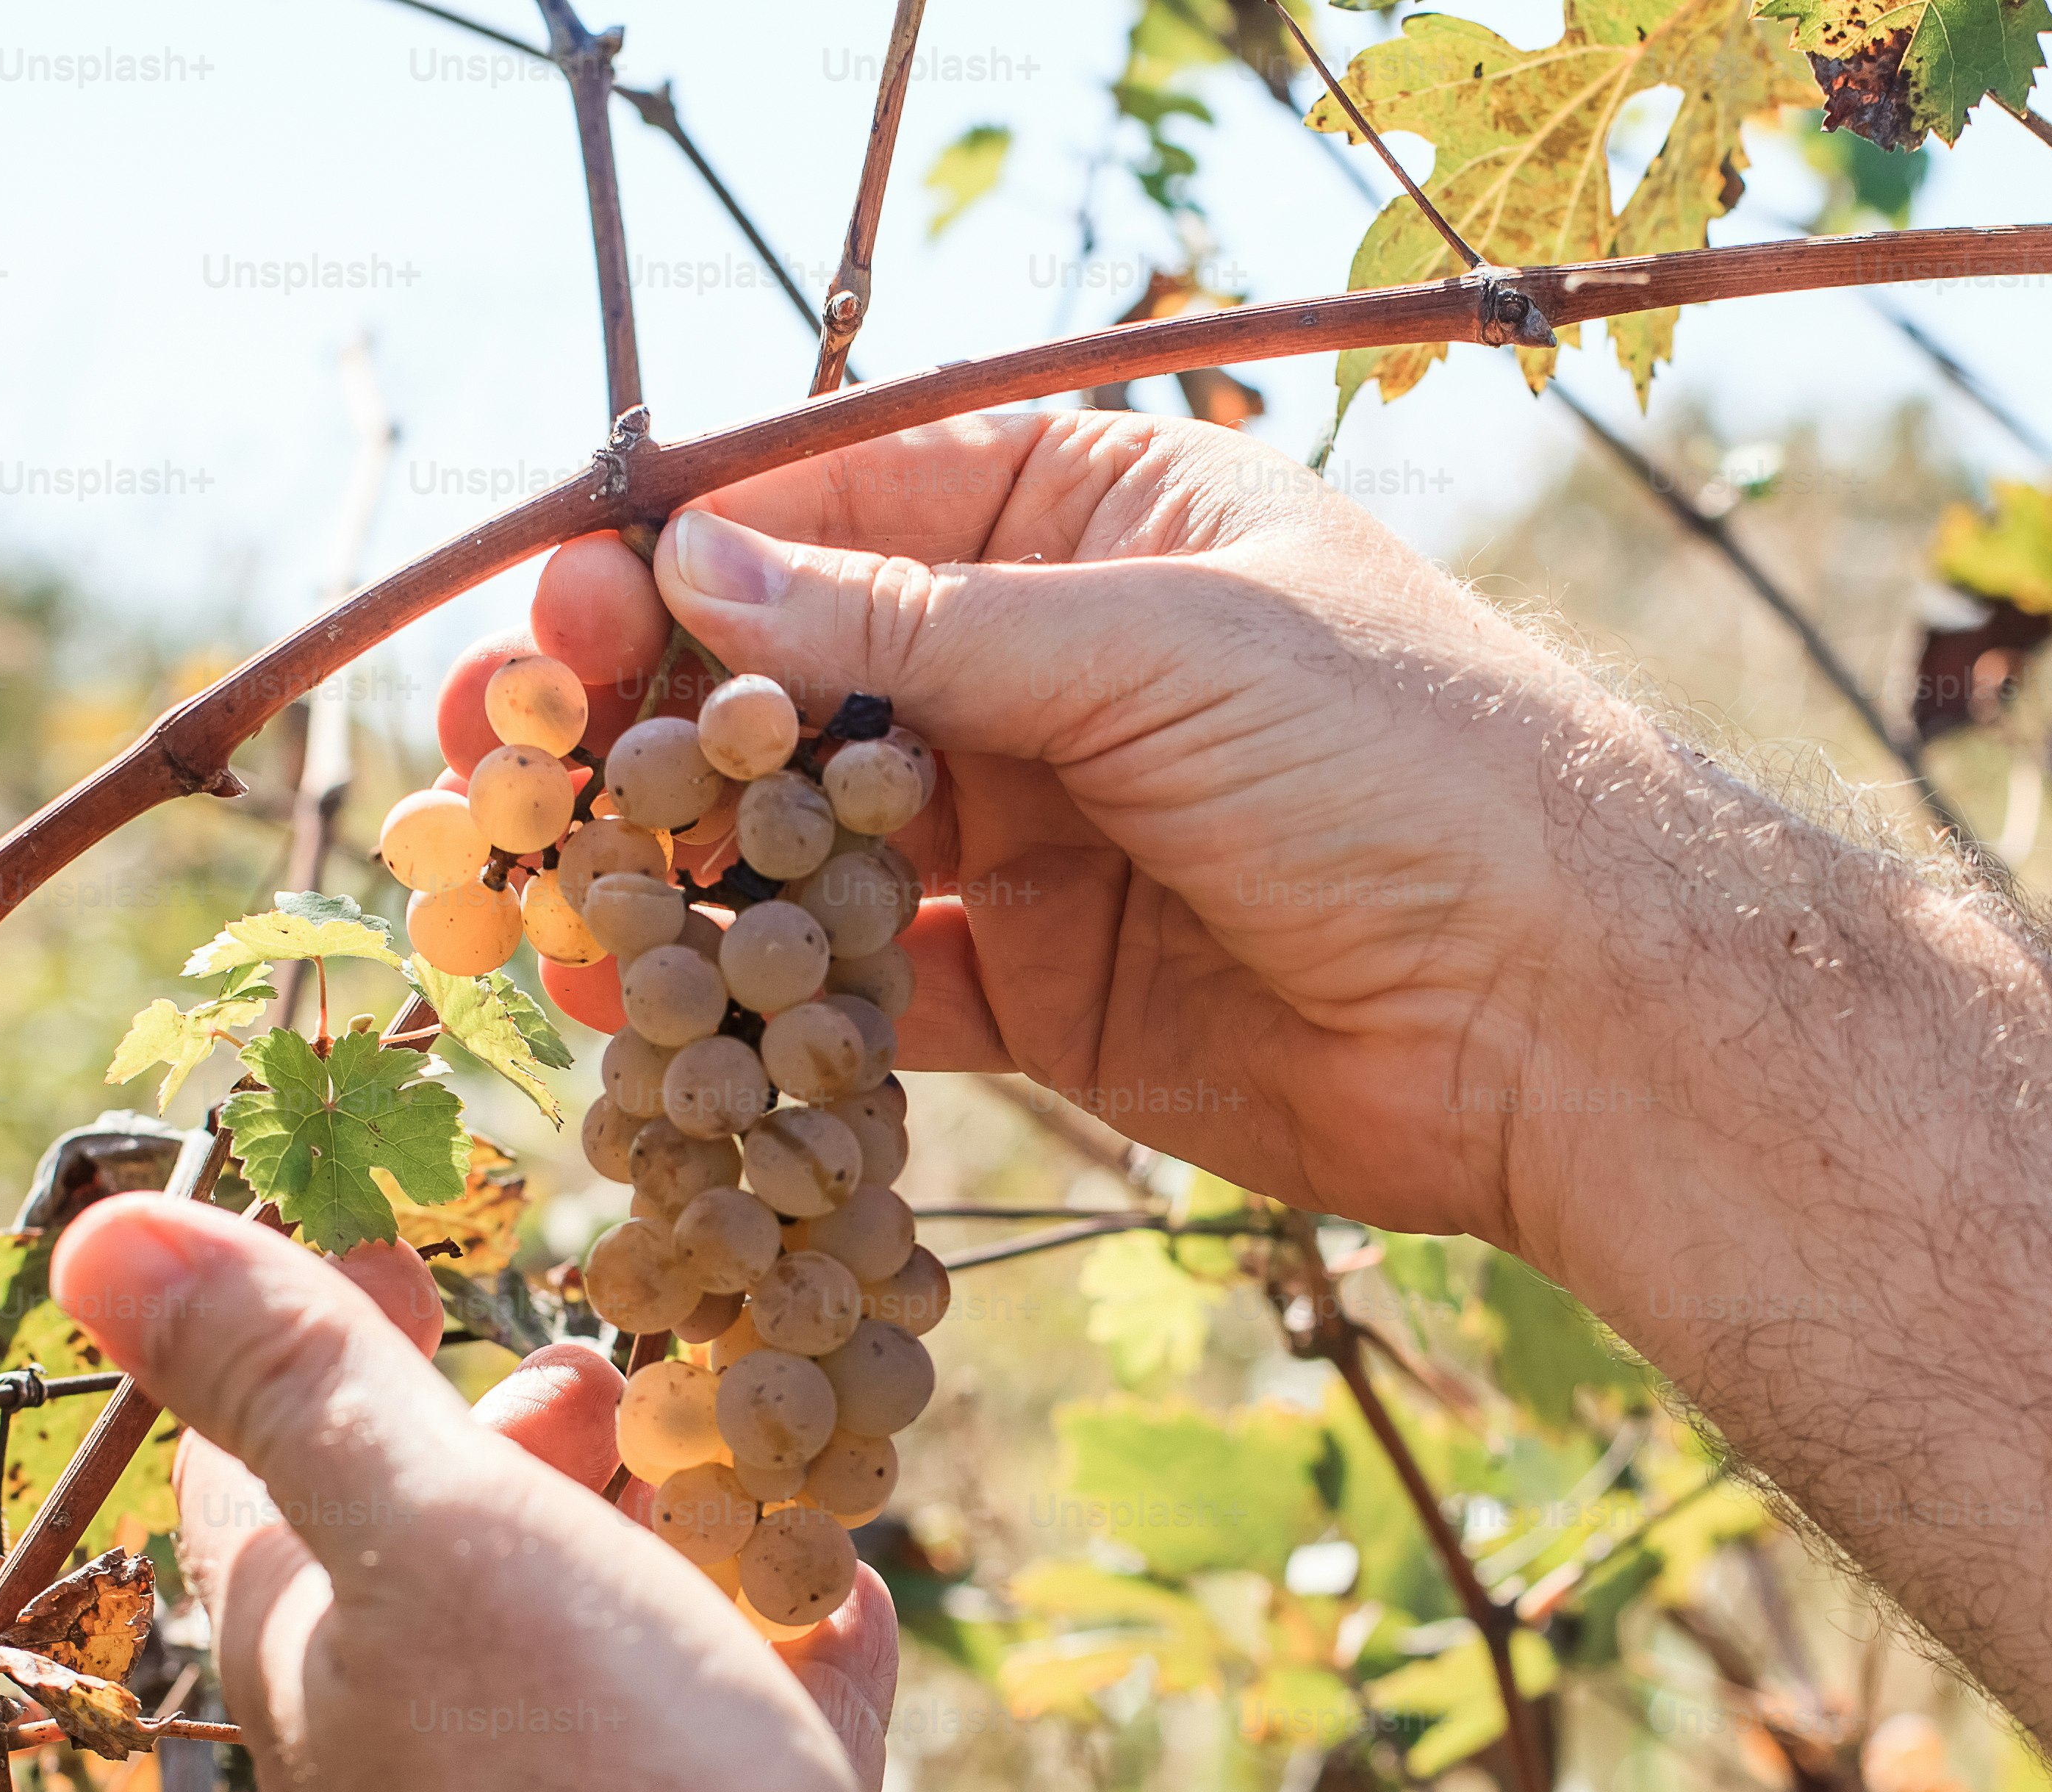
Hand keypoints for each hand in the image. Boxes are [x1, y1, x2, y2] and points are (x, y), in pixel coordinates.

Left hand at [46, 1198, 940, 1791]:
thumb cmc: (571, 1788)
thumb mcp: (423, 1533)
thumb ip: (291, 1381)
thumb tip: (100, 1230)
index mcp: (321, 1653)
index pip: (260, 1471)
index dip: (302, 1332)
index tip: (382, 1234)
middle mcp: (420, 1745)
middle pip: (435, 1560)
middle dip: (501, 1436)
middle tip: (592, 1361)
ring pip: (592, 1651)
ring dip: (645, 1536)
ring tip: (717, 1452)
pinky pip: (739, 1743)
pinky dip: (782, 1653)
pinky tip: (844, 1599)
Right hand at [438, 411, 1736, 1253]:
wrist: (1564, 1009)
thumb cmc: (1404, 765)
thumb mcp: (1155, 647)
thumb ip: (919, 622)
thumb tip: (697, 564)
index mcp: (1084, 516)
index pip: (829, 511)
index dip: (672, 558)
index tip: (547, 614)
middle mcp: (1040, 666)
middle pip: (785, 674)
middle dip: (635, 718)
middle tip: (487, 765)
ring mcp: (1029, 835)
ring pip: (798, 836)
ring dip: (667, 867)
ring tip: (525, 902)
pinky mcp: (1033, 996)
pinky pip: (860, 987)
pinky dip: (758, 1003)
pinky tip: (646, 1019)